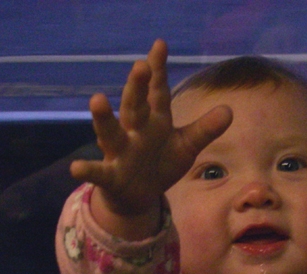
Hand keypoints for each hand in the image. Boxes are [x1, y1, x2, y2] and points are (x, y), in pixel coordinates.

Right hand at [70, 39, 232, 238]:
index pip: (157, 92)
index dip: (158, 70)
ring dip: (103, 118)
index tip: (160, 45)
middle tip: (141, 66)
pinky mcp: (110, 175)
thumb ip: (205, 129)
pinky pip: (98, 172)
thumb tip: (230, 110)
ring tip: (97, 99)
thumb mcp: (186, 146)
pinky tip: (76, 167)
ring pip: (111, 132)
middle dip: (137, 87)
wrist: (137, 196)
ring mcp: (119, 152)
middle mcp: (134, 131)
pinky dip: (87, 170)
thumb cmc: (159, 163)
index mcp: (154, 121)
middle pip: (135, 106)